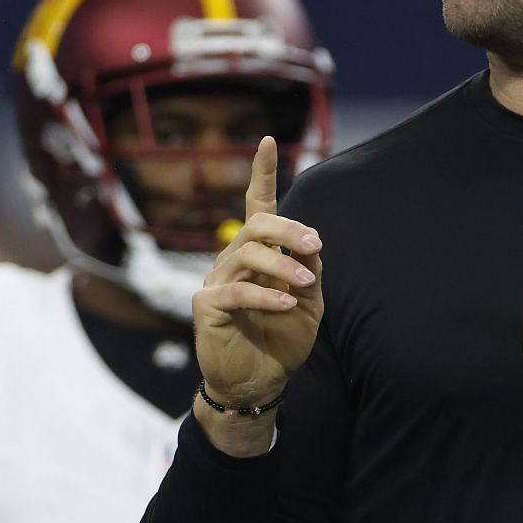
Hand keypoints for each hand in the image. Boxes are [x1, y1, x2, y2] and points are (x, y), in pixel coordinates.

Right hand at [192, 137, 324, 420]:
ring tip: (304, 282)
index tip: (269, 140)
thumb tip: (310, 243)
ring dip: (281, 264)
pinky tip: (285, 304)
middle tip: (315, 247)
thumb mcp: (308, 302)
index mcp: (258, 254)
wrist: (260, 382)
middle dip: (288, 230)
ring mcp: (216, 280)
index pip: (258, 206)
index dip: (262, 173)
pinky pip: (236, 290)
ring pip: (246, 253)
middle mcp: (232, 260)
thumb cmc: (282, 339)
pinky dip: (264, 295)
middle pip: (256, 225)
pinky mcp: (207, 306)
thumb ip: (309, 271)